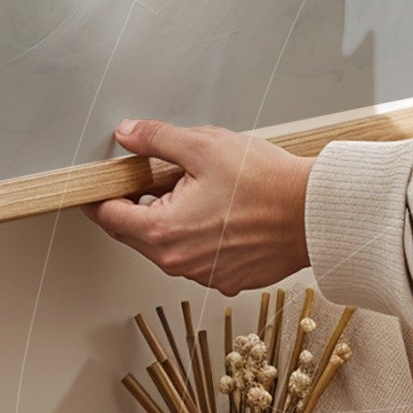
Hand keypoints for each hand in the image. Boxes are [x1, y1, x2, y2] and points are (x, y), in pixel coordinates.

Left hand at [81, 120, 312, 292]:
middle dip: (140, 202)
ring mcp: (205, 275)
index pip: (110, 218)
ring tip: (198, 186)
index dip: (101, 195)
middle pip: (137, 233)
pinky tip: (220, 208)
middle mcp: (179, 263)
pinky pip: (198, 255)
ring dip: (171, 217)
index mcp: (164, 233)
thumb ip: (157, 139)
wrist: (313, 213)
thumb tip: (128, 134)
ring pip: (168, 244)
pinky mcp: (229, 278)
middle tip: (157, 172)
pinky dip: (198, 233)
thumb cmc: (265, 182)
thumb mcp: (203, 146)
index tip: (99, 182)